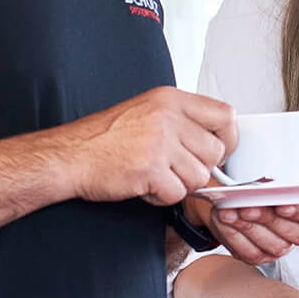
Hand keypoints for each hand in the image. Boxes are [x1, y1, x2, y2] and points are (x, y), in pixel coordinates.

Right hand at [59, 86, 235, 206]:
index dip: (229, 139)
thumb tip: (217, 141)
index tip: (220, 152)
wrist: (69, 155)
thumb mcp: (148, 110)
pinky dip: (163, 198)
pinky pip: (177, 194)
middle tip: (174, 170)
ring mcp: (160, 142)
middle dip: (198, 168)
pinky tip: (145, 187)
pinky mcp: (150, 169)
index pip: (225, 115)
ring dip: (179, 184)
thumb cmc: (104, 137)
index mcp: (171, 99)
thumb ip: (182, 120)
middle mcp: (169, 117)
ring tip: (155, 176)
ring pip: (199, 177)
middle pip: (215, 152)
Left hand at [208, 141, 298, 265]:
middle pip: (295, 235)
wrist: (251, 172)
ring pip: (272, 246)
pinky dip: (234, 236)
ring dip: (248, 228)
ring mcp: (280, 244)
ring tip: (230, 210)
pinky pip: (250, 253)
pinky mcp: (259, 253)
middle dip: (269, 220)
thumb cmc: (285, 164)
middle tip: (248, 205)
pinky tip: (224, 217)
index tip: (283, 203)